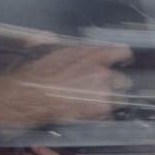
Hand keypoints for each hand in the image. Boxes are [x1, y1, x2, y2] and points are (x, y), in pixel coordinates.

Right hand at [0, 44, 132, 133]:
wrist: (30, 96)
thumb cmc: (35, 73)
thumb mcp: (42, 48)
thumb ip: (51, 41)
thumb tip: (50, 37)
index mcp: (91, 55)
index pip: (122, 52)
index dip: (124, 58)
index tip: (123, 62)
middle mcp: (102, 72)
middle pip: (123, 81)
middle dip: (115, 86)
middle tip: (101, 91)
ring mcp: (104, 91)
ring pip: (120, 99)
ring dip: (110, 103)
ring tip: (94, 106)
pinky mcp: (101, 109)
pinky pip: (109, 115)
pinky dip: (101, 116)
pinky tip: (88, 115)